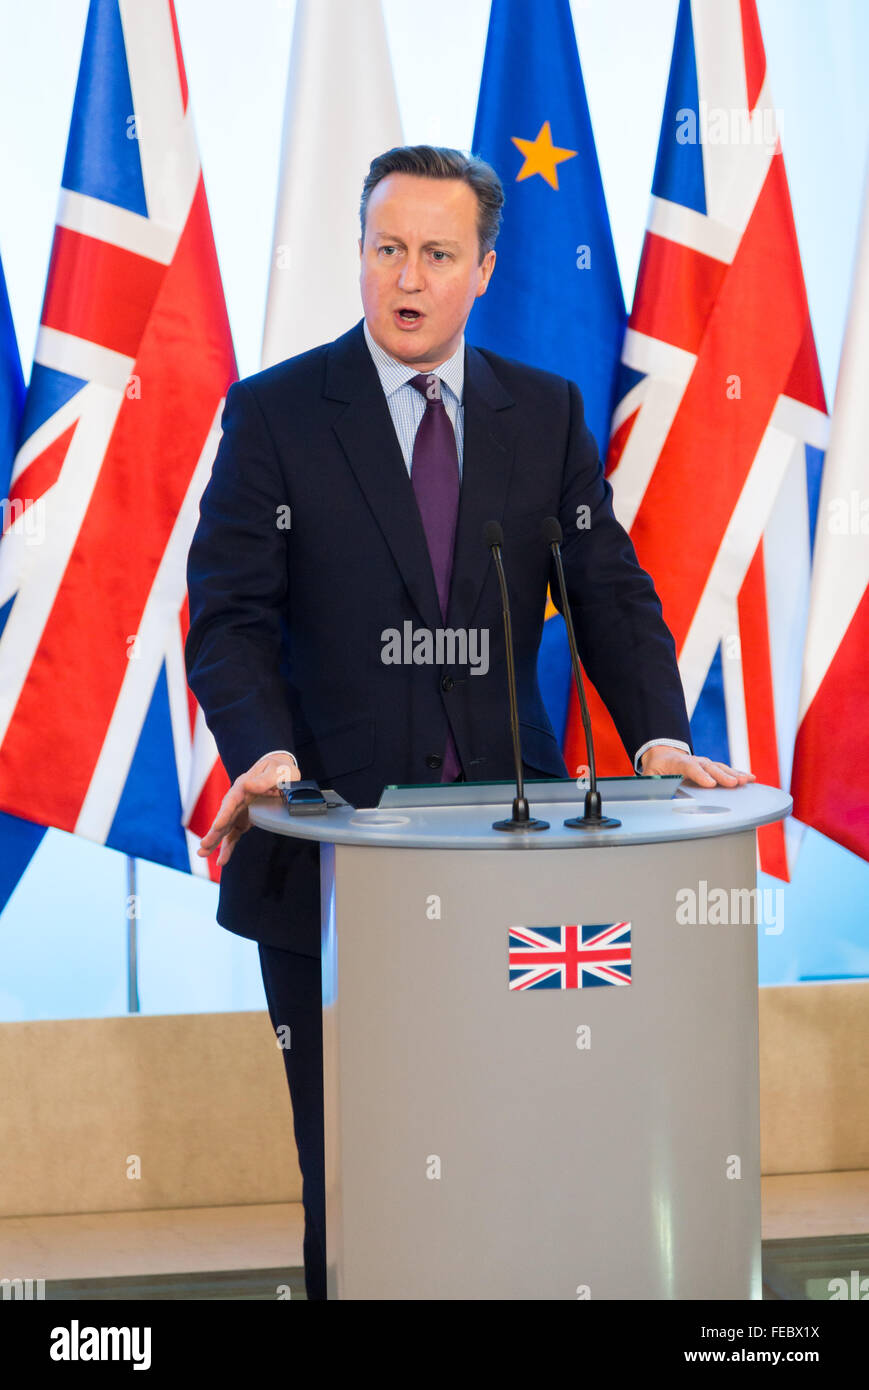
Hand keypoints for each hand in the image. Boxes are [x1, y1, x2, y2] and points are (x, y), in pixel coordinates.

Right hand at [197, 752, 300, 865]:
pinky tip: (222, 860)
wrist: (279, 771)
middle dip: (214, 832)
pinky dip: (228, 847)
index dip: (224, 814)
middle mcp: (237, 800)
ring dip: (214, 841)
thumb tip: (248, 786)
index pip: (231, 801)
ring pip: (224, 828)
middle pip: (223, 817)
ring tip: (202, 854)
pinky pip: (233, 835)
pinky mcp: (243, 820)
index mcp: (243, 786)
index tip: (217, 826)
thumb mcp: (278, 771)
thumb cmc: (279, 769)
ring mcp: (239, 811)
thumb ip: (265, 779)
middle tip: (204, 846)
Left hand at [640, 745, 755, 787]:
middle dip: (722, 776)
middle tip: (734, 784)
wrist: (664, 755)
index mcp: (678, 763)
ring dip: (735, 775)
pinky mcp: (713, 768)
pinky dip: (739, 774)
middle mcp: (695, 761)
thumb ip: (649, 785)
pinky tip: (751, 779)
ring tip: (747, 781)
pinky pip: (727, 771)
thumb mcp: (649, 776)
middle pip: (710, 767)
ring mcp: (705, 763)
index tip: (710, 784)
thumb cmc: (657, 768)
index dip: (701, 775)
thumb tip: (648, 795)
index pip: (690, 767)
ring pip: (721, 768)